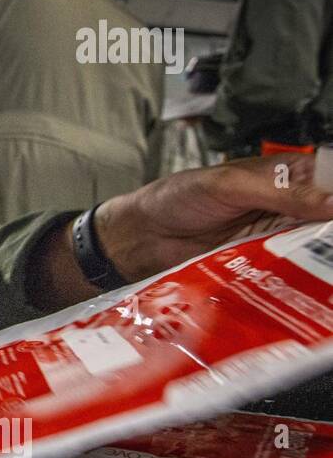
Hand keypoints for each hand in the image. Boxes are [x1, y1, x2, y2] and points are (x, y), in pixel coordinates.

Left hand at [97, 153, 332, 281]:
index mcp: (286, 173)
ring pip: (314, 246)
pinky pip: (291, 270)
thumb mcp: (230, 186)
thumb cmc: (178, 197)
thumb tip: (332, 203)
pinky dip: (302, 275)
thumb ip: (281, 192)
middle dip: (328, 234)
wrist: (142, 235)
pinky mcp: (263, 263)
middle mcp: (288, 204)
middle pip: (326, 218)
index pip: (330, 181)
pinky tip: (313, 284)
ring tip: (325, 267)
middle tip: (327, 248)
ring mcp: (277, 235)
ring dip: (320, 257)